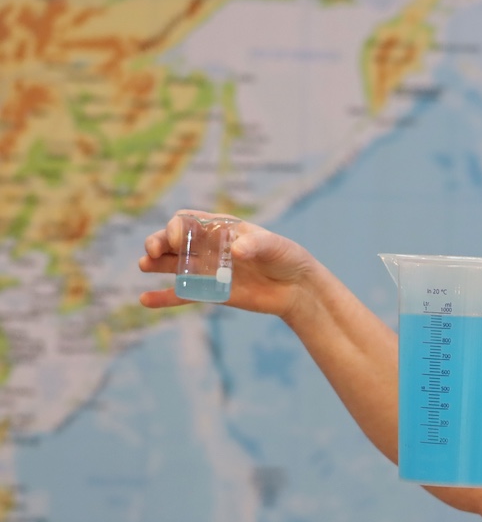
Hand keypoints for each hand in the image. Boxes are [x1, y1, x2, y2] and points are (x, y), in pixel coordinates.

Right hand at [138, 209, 316, 318]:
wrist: (297, 288)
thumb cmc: (287, 258)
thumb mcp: (275, 247)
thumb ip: (256, 245)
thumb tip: (237, 250)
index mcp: (222, 228)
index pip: (189, 221)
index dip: (177, 228)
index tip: (177, 241)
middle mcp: (210, 247)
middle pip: (175, 240)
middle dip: (159, 242)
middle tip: (151, 252)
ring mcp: (209, 270)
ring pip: (174, 265)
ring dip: (156, 264)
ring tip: (144, 266)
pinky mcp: (212, 293)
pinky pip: (183, 295)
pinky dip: (164, 297)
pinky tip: (145, 300)